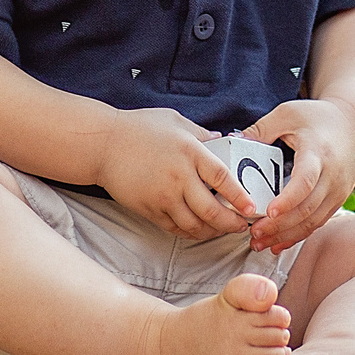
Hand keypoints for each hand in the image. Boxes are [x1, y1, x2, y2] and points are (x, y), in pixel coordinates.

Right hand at [96, 107, 260, 239]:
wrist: (102, 144)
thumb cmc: (138, 128)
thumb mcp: (175, 121)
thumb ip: (201, 133)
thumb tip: (223, 139)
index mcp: (190, 152)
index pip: (223, 178)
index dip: (240, 196)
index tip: (252, 207)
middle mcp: (179, 177)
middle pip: (212, 211)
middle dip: (232, 223)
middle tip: (242, 226)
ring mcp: (163, 196)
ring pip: (195, 226)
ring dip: (213, 232)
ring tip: (222, 230)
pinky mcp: (149, 210)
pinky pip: (175, 228)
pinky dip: (190, 233)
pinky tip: (199, 230)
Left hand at [241, 97, 354, 253]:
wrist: (354, 124)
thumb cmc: (319, 117)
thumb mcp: (288, 113)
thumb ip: (261, 128)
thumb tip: (235, 142)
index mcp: (318, 152)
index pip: (305, 181)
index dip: (288, 199)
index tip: (269, 212)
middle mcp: (332, 175)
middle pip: (307, 208)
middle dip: (280, 225)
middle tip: (254, 233)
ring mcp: (338, 190)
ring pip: (313, 221)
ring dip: (286, 236)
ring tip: (260, 243)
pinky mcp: (338, 199)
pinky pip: (318, 222)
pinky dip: (298, 235)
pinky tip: (278, 243)